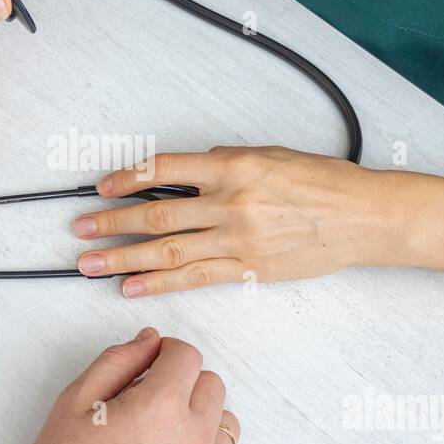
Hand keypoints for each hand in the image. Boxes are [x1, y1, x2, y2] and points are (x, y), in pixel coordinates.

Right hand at [0, 328, 238, 443]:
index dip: (164, 352)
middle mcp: (193, 438)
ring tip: (160, 429)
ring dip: (199, 414)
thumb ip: (119, 360)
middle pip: (211, 385)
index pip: (187, 356)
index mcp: (161, 407)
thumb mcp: (76, 399)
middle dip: (181, 381)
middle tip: (144, 398)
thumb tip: (151, 340)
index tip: (146, 364)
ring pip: (224, 420)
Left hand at [72, 146, 400, 296]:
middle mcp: (230, 202)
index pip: (164, 169)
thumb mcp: (269, 155)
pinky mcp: (248, 267)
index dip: (126, 178)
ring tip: (91, 265)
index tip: (102, 187)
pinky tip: (133, 287)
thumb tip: (188, 171)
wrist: (362, 216)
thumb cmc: (323, 182)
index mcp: (232, 165)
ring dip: (124, 259)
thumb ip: (225, 163)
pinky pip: (194, 278)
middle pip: (156, 214)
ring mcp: (237, 239)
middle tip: (82, 230)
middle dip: (112, 223)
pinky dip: (160, 284)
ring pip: (168, 250)